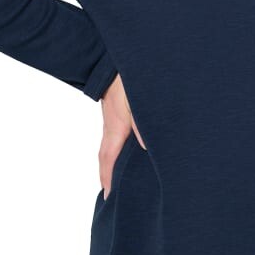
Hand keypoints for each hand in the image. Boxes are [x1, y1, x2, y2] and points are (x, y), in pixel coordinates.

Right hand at [99, 74, 146, 199]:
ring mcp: (114, 118)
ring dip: (114, 162)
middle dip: (108, 176)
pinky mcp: (119, 110)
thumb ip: (143, 123)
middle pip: (107, 156)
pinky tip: (130, 148)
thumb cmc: (126, 78)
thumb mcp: (138, 100)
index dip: (108, 178)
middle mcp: (112, 126)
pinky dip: (120, 147)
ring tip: (121, 178)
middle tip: (112, 195)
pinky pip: (118, 135)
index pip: (108, 159)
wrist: (111, 58)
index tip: (108, 196)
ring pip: (113, 145)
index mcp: (115, 127)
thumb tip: (147, 147)